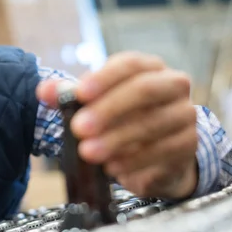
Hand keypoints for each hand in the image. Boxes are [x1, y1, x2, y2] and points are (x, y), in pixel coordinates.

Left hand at [37, 52, 198, 198]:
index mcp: (148, 68)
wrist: (154, 155)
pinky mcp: (188, 146)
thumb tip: (43, 91)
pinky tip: (112, 167)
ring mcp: (184, 115)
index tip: (80, 93)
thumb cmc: (121, 119)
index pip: (130, 64)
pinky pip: (163, 151)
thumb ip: (68, 95)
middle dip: (109, 109)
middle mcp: (172, 86)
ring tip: (88, 153)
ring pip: (153, 124)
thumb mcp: (93, 105)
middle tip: (79, 128)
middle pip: (145, 90)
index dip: (105, 77)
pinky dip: (134, 160)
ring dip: (117, 139)